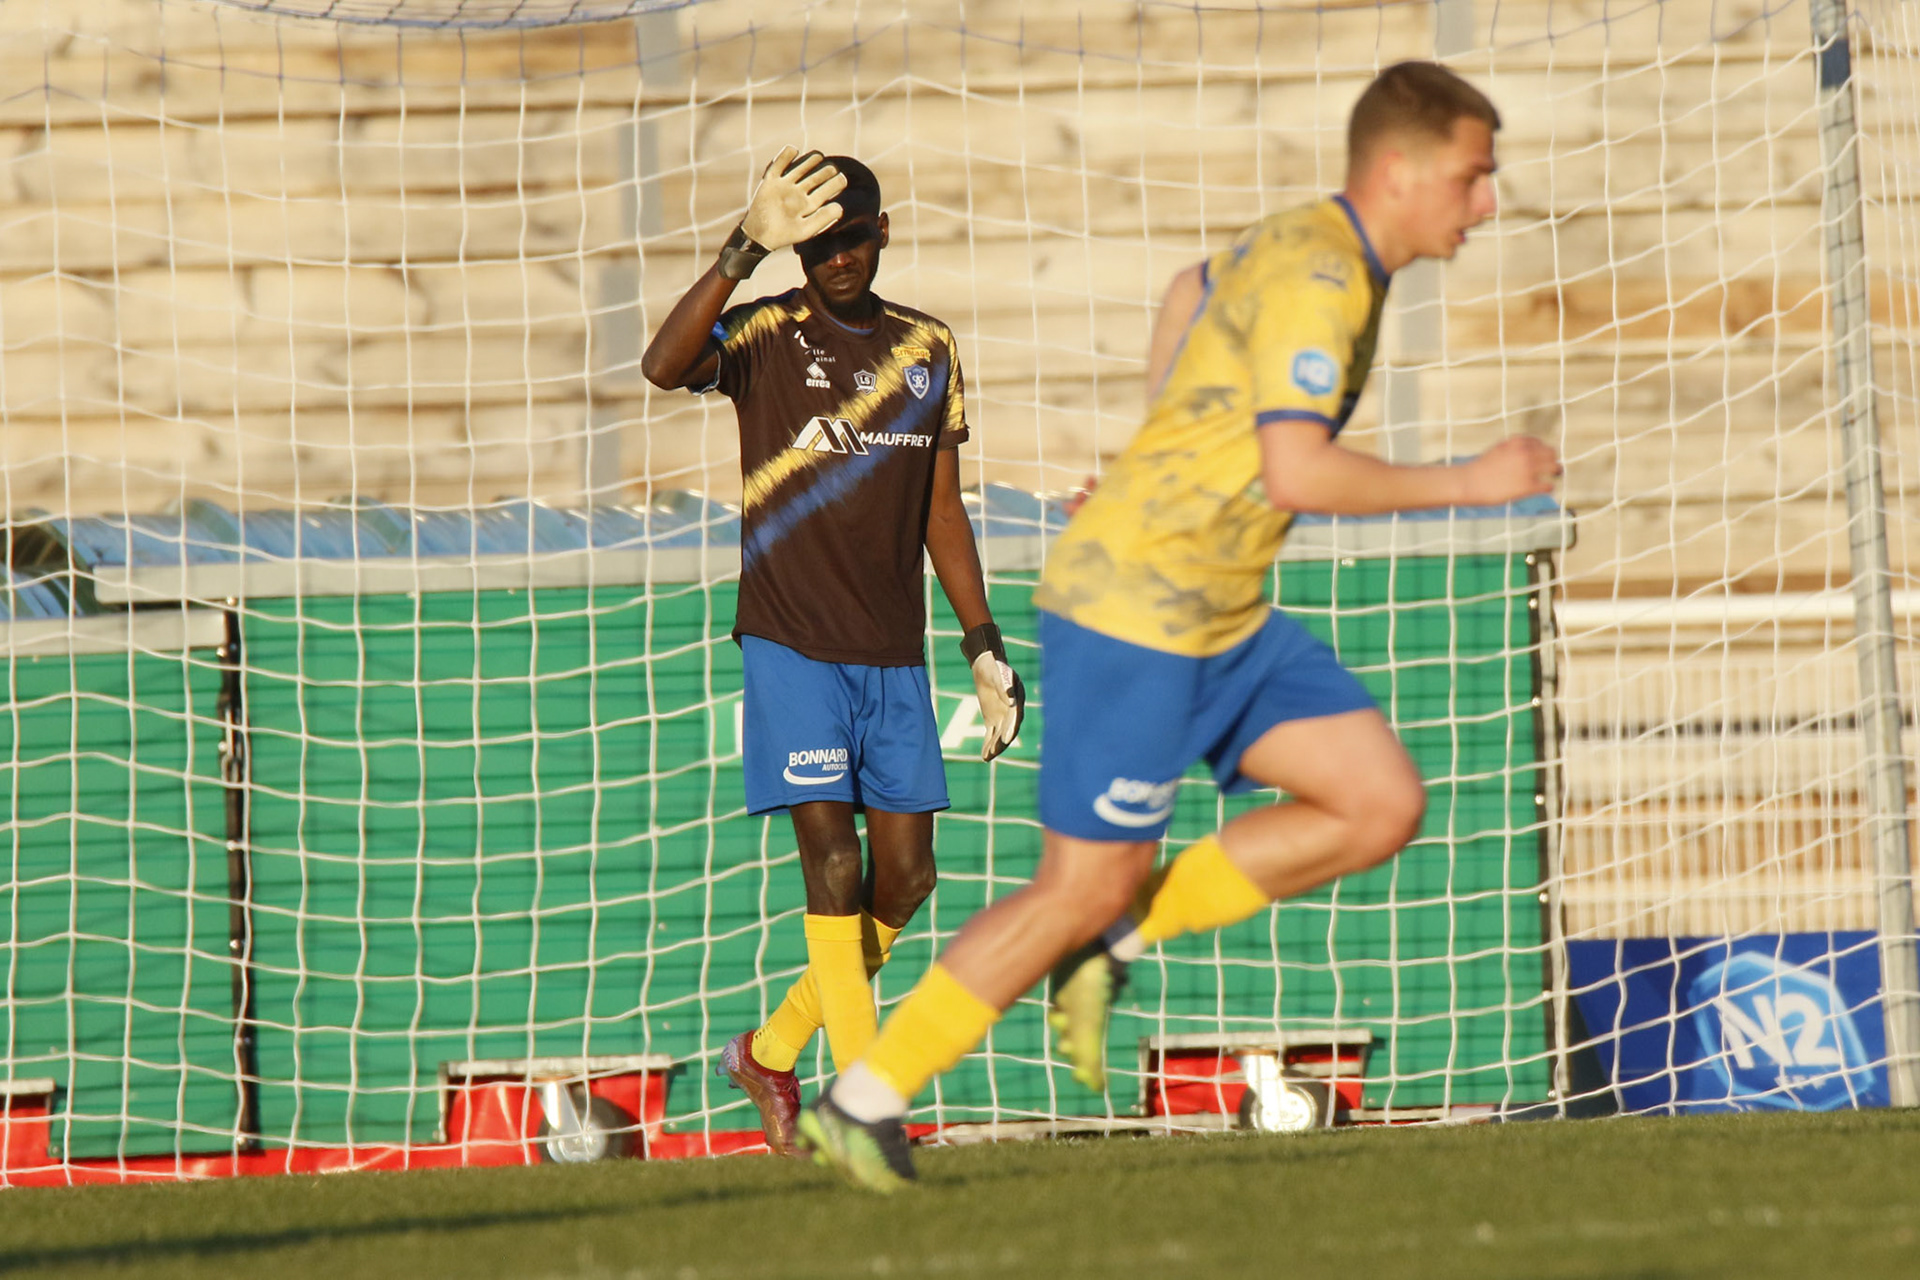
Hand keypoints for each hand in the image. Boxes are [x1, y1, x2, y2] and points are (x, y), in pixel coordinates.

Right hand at [741, 146, 848, 252]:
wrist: (758, 235)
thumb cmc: (784, 235)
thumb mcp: (805, 230)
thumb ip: (823, 219)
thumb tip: (840, 207)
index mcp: (809, 205)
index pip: (825, 191)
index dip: (835, 184)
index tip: (842, 179)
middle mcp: (798, 194)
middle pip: (814, 178)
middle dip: (825, 172)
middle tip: (832, 168)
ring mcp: (785, 186)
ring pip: (799, 169)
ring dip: (810, 161)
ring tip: (819, 156)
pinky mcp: (771, 181)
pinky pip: (778, 165)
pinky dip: (785, 156)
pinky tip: (794, 150)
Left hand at [959, 623, 1025, 761]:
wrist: (986, 665)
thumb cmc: (994, 667)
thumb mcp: (998, 674)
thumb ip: (1004, 686)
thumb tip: (1011, 700)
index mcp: (1018, 700)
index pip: (1016, 717)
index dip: (1012, 728)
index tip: (1006, 739)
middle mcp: (1013, 711)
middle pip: (1009, 729)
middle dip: (1002, 741)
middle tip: (994, 752)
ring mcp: (1003, 716)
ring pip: (1000, 734)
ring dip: (995, 746)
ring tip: (987, 757)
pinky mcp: (993, 719)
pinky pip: (991, 734)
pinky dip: (988, 744)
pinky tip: (984, 756)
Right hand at [1460, 436, 1560, 504]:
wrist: (1468, 482)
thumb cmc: (1481, 468)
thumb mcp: (1499, 449)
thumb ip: (1514, 447)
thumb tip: (1531, 451)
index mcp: (1518, 442)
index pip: (1540, 443)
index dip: (1542, 451)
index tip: (1541, 459)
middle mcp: (1525, 453)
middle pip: (1551, 454)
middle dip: (1552, 460)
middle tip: (1553, 468)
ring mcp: (1528, 469)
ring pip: (1555, 468)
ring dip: (1556, 472)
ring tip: (1555, 476)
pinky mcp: (1528, 486)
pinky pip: (1548, 486)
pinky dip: (1548, 487)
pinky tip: (1546, 489)